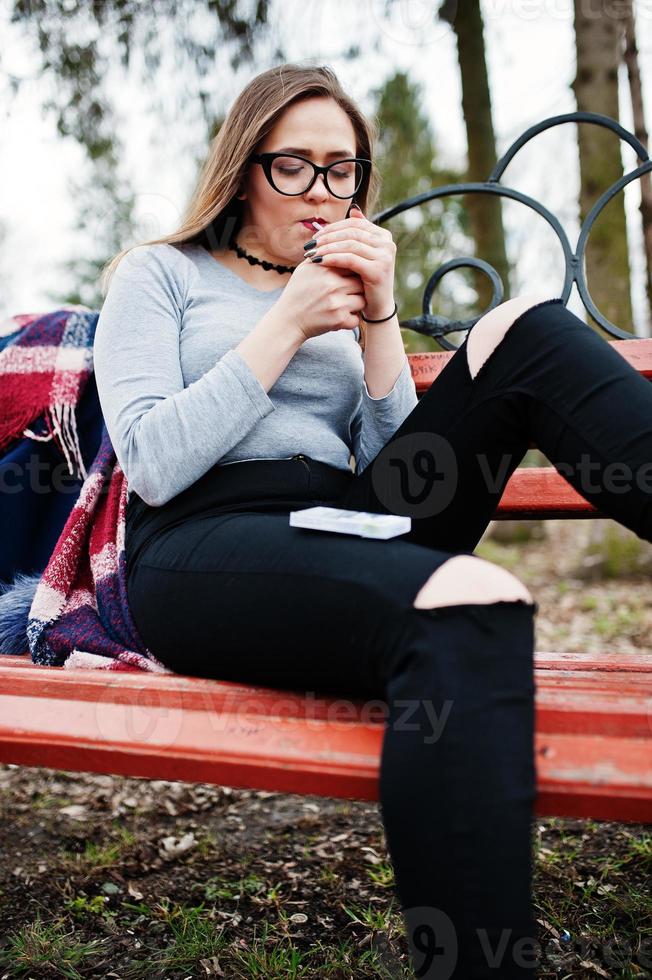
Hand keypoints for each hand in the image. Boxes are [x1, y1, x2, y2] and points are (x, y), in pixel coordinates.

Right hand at [277, 258, 365, 342]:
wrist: (287, 320)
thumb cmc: (296, 293)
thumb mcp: (304, 269)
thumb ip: (321, 255)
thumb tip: (337, 241)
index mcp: (325, 268)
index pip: (352, 263)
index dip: (353, 271)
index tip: (350, 278)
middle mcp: (332, 284)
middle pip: (361, 281)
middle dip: (358, 287)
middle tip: (350, 292)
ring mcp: (337, 302)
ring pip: (362, 300)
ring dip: (356, 304)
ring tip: (345, 305)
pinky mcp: (339, 320)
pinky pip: (357, 319)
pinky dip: (351, 320)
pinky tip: (341, 318)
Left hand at [307, 204, 396, 319]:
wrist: (376, 306)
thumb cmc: (365, 280)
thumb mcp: (362, 254)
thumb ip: (358, 234)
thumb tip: (353, 210)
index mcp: (383, 236)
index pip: (354, 224)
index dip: (333, 228)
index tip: (316, 236)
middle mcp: (387, 243)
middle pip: (351, 233)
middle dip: (328, 238)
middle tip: (310, 245)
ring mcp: (384, 256)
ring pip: (350, 245)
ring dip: (327, 248)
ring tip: (312, 253)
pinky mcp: (378, 270)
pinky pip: (350, 259)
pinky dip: (333, 258)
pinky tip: (320, 262)